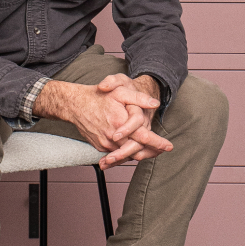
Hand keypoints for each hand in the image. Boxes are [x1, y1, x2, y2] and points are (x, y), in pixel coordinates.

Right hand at [32, 78, 171, 168]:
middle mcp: (112, 137)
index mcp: (120, 123)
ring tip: (152, 151)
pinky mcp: (99, 146)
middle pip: (136, 151)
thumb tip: (155, 103)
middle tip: (162, 150)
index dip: (157, 143)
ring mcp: (105, 144)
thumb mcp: (120, 90)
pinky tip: (133, 150)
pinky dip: (125, 153)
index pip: (143, 137)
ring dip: (139, 153)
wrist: (74, 104)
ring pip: (126, 155)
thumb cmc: (99, 96)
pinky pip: (115, 153)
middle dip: (151, 152)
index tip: (169, 146)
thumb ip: (138, 97)